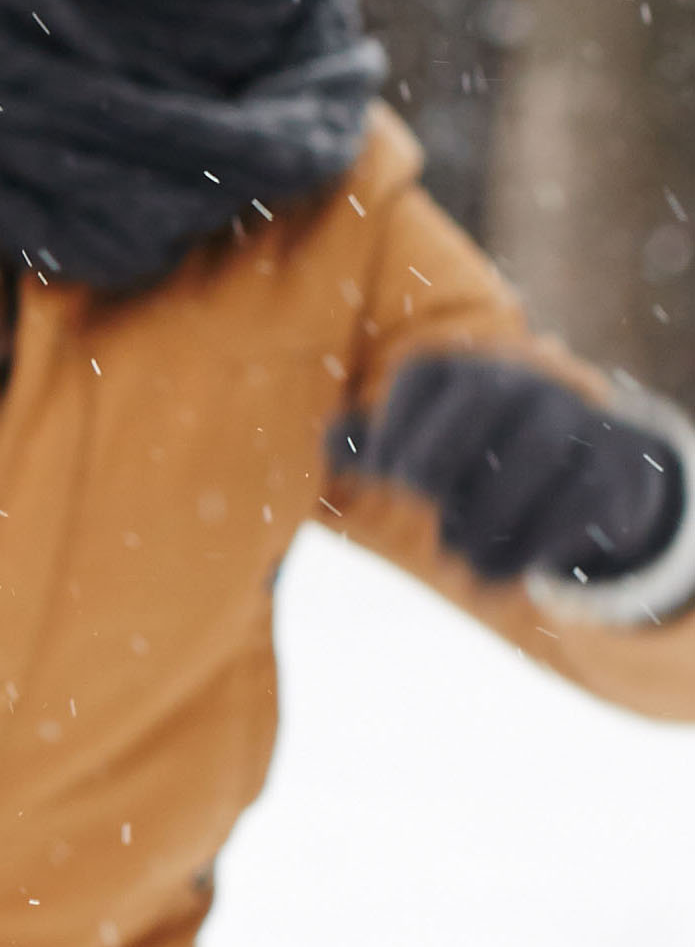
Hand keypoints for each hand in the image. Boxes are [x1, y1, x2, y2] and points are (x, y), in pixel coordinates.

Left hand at [338, 354, 690, 585]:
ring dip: (482, 514)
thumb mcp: (420, 453)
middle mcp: (525, 381)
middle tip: (420, 498)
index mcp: (465, 371)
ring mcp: (576, 419)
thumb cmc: (476, 465)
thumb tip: (332, 437)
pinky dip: (523, 548)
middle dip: (436, 455)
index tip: (383, 473)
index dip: (390, 429)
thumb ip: (368, 448)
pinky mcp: (614, 466)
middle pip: (484, 394)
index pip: (421, 374)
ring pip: (534, 450)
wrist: (585, 480)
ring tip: (453, 554)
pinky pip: (573, 501)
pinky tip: (492, 574)